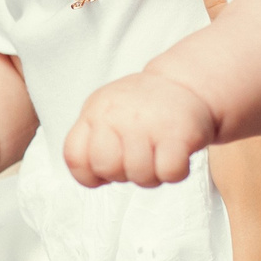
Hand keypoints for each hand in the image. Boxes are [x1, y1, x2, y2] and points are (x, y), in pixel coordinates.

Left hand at [63, 73, 217, 187]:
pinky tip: (176, 156)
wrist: (186, 83)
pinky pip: (168, 172)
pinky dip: (175, 172)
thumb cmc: (144, 109)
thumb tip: (94, 177)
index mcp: (95, 111)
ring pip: (139, 175)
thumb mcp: (107, 112)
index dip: (90, 173)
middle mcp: (117, 113)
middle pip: (106, 168)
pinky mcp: (178, 132)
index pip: (75, 157)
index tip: (107, 168)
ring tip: (158, 154)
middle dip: (123, 174)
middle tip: (137, 158)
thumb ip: (92, 140)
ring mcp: (147, 122)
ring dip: (152, 175)